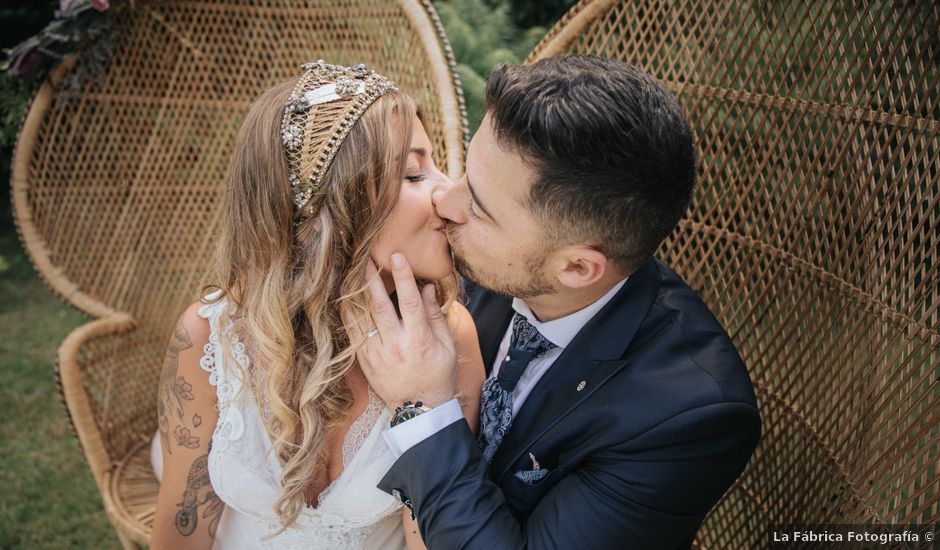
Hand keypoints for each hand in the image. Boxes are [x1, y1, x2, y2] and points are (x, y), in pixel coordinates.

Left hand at [357, 253, 457, 409]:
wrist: (419, 408)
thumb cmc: (438, 374)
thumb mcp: (447, 345)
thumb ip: (435, 315)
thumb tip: (426, 287)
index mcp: (418, 340)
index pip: (409, 302)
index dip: (403, 277)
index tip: (396, 255)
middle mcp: (395, 345)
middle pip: (378, 306)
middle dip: (370, 279)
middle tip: (364, 257)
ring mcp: (376, 354)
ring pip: (359, 318)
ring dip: (354, 294)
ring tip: (350, 272)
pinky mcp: (364, 361)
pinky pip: (352, 333)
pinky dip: (348, 314)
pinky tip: (346, 298)